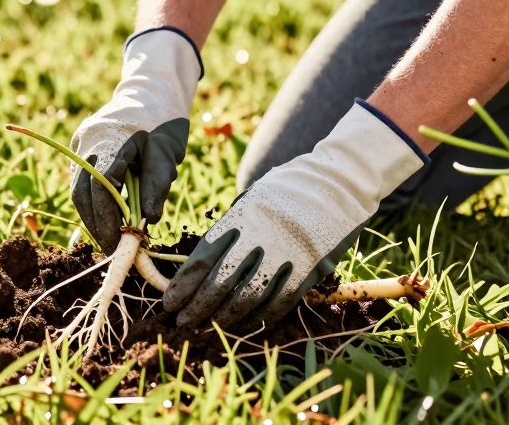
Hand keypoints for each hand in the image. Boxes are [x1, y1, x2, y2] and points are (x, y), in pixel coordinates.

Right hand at [70, 28, 201, 251]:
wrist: (150, 89)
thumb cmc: (163, 120)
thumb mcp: (167, 152)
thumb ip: (157, 186)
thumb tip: (148, 222)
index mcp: (109, 139)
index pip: (100, 188)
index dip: (107, 219)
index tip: (120, 243)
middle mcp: (87, 141)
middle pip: (81, 191)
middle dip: (96, 223)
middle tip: (114, 247)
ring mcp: (81, 142)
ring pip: (78, 187)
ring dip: (92, 214)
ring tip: (112, 236)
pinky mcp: (81, 146)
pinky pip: (82, 179)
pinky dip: (93, 199)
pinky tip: (108, 215)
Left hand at [163, 100, 427, 327]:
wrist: (339, 183)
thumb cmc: (287, 191)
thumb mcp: (252, 198)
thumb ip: (230, 227)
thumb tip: (201, 263)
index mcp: (242, 215)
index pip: (204, 256)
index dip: (184, 283)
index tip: (170, 301)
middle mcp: (261, 236)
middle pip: (221, 281)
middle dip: (198, 306)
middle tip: (182, 321)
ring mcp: (287, 254)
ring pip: (248, 296)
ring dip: (225, 316)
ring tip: (208, 326)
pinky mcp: (309, 269)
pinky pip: (279, 301)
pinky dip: (259, 316)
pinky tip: (244, 324)